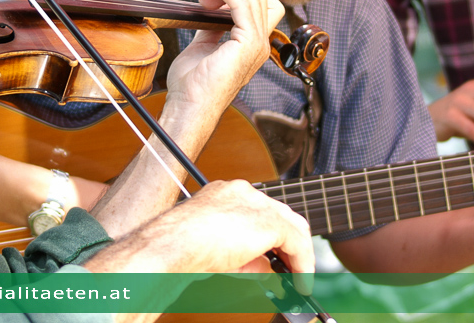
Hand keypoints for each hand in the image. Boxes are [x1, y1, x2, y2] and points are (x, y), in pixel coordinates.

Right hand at [90, 180, 314, 289]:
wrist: (170, 248)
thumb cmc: (180, 251)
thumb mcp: (218, 252)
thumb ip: (245, 256)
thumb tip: (268, 268)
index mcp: (226, 194)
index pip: (260, 210)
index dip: (273, 234)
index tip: (278, 255)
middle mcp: (243, 192)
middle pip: (281, 214)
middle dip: (290, 244)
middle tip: (294, 269)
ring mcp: (256, 203)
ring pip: (292, 225)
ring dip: (299, 254)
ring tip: (300, 279)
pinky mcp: (268, 221)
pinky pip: (297, 242)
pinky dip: (303, 263)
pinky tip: (301, 282)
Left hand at [164, 0, 284, 117]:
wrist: (189, 106)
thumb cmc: (192, 86)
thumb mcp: (202, 46)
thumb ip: (211, 28)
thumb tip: (208, 11)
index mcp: (251, 45)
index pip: (262, 4)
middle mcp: (260, 43)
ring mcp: (257, 43)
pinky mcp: (248, 43)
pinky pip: (242, 2)